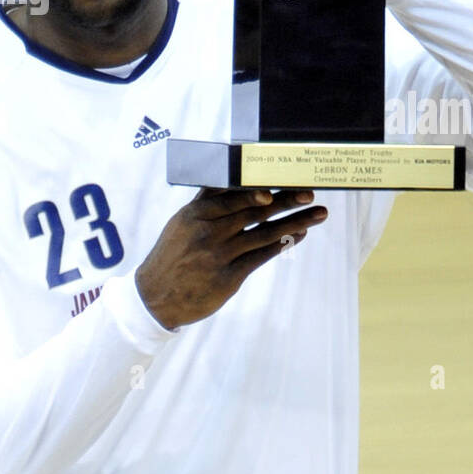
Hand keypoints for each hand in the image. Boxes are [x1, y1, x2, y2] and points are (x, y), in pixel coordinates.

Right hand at [135, 188, 326, 330]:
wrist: (154, 298)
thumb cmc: (172, 255)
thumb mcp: (181, 223)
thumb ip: (206, 201)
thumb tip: (229, 175)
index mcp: (195, 214)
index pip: (233, 195)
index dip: (259, 187)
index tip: (282, 178)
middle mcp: (208, 232)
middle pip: (253, 211)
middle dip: (285, 201)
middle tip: (309, 192)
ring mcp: (219, 255)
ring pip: (263, 234)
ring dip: (294, 222)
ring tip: (318, 213)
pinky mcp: (228, 277)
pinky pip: (261, 257)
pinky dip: (282, 244)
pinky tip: (299, 235)